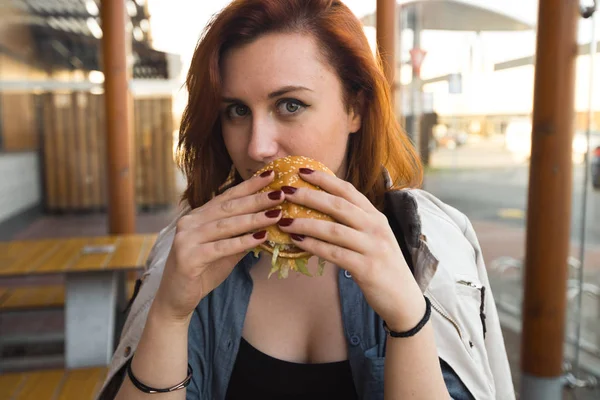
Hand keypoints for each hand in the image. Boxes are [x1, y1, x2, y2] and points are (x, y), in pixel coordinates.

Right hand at [152, 171, 283, 322]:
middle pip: (229, 207)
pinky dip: (242, 242)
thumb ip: (241, 236)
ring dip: (254, 218)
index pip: (227, 197)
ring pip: (226, 225)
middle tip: (280, 192)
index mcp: (198, 216)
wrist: (176, 300)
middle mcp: (190, 222)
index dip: (250, 186)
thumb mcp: (226, 251)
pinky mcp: (188, 257)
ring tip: (276, 213)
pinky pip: (220, 247)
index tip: (271, 175)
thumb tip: (269, 223)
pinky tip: (261, 237)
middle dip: (257, 199)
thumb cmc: (202, 273)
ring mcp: (186, 239)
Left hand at [278, 169, 425, 330]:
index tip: (301, 171)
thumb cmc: (381, 265)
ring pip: (333, 229)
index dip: (324, 179)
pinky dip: (314, 246)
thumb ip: (353, 223)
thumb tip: (319, 210)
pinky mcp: (366, 267)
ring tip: (284, 220)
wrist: (403, 298)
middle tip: (286, 191)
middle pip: (338, 205)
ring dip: (305, 223)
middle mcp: (376, 227)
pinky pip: (334, 253)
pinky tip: (297, 242)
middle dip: (309, 196)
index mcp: (376, 216)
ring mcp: (372, 246)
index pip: (348, 190)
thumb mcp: (372, 238)